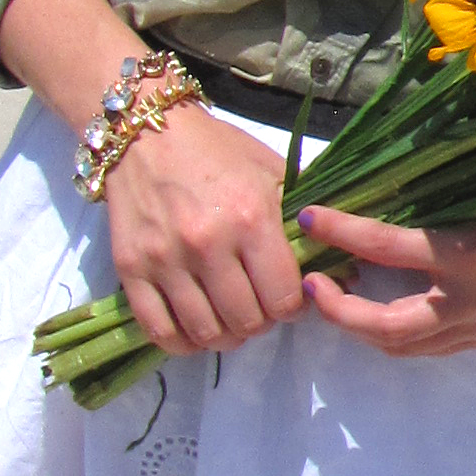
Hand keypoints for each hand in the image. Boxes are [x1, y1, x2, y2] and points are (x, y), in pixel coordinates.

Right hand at [105, 105, 308, 358]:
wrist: (147, 133)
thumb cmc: (217, 150)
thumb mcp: (272, 170)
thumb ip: (305, 220)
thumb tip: (344, 269)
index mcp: (251, 218)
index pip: (284, 297)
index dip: (293, 307)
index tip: (289, 298)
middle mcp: (208, 244)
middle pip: (248, 322)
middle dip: (262, 322)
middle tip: (260, 307)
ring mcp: (165, 259)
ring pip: (207, 333)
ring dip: (226, 336)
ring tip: (230, 319)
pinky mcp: (130, 270)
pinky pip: (160, 331)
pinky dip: (183, 343)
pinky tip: (196, 329)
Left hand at [293, 204, 475, 358]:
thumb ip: (430, 207)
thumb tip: (371, 201)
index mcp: (468, 255)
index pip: (389, 245)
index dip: (344, 230)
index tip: (308, 215)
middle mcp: (468, 301)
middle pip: (385, 326)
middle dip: (339, 311)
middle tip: (314, 284)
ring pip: (401, 346)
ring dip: (361, 328)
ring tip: (340, 299)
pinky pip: (426, 348)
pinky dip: (393, 335)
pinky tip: (383, 313)